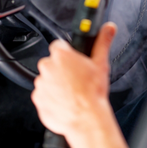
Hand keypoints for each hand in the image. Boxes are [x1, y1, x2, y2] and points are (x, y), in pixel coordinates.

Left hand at [31, 22, 129, 147]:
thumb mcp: (101, 64)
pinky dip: (51, 97)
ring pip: (47, 79)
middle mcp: (48, 67)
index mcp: (61, 55)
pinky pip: (43, 94)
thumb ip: (103, 42)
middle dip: (62, 69)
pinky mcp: (38, 99)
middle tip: (75, 78)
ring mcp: (41, 83)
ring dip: (56, 83)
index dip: (68, 52)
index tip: (73, 60)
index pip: (59, 45)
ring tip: (71, 92)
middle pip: (52, 62)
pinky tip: (65, 101)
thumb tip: (109, 28)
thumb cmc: (93, 93)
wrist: (86, 118)